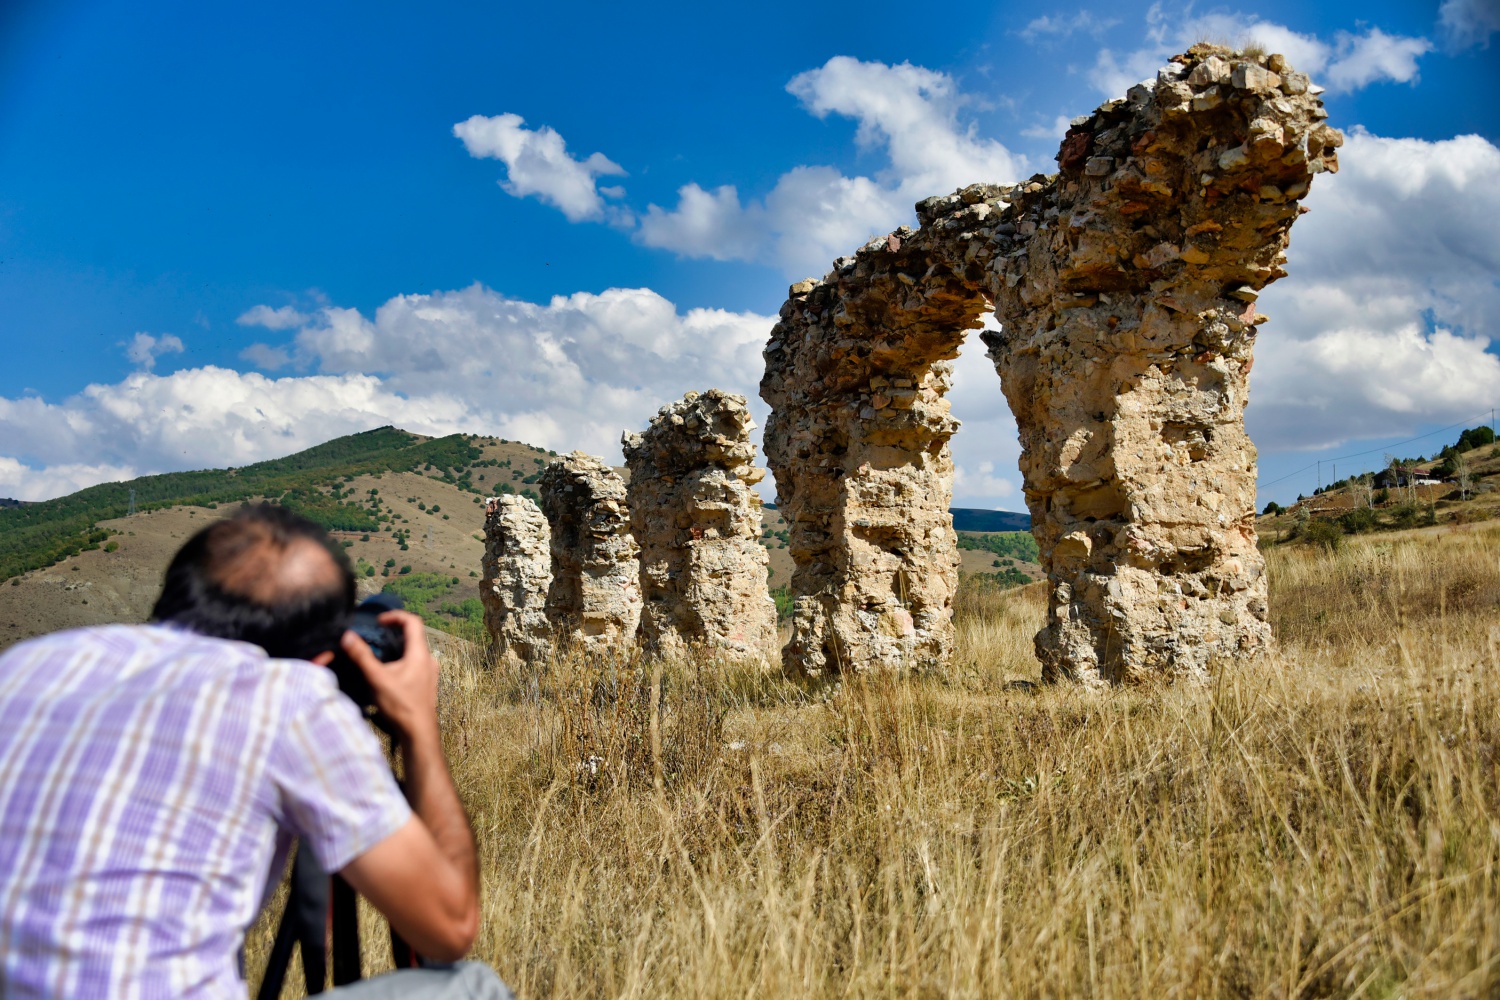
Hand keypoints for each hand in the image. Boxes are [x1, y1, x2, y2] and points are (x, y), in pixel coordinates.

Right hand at [340, 610, 439, 747]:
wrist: (418, 732)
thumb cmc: (400, 705)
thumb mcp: (377, 678)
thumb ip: (362, 656)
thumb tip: (347, 636)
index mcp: (420, 653)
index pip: (412, 621)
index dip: (395, 616)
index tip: (379, 621)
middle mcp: (429, 659)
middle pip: (414, 634)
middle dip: (394, 630)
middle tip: (377, 632)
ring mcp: (430, 671)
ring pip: (415, 649)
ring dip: (398, 645)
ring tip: (380, 651)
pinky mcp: (427, 682)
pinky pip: (416, 662)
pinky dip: (402, 658)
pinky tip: (389, 671)